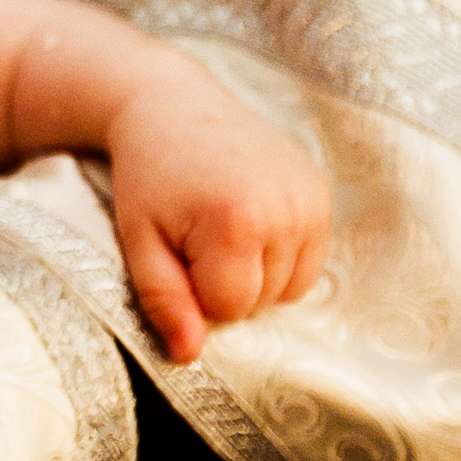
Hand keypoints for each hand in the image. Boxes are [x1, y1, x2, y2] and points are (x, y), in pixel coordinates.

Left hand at [107, 78, 329, 363]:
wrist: (171, 104)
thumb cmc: (147, 176)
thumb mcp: (138, 239)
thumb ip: (164, 300)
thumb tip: (188, 357)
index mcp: (237, 221)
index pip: (229, 308)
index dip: (195, 291)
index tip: (175, 250)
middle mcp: (287, 210)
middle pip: (262, 301)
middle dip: (225, 284)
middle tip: (194, 232)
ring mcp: (312, 198)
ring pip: (290, 288)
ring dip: (254, 274)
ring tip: (220, 227)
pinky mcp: (322, 191)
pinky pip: (309, 261)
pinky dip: (279, 257)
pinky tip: (247, 221)